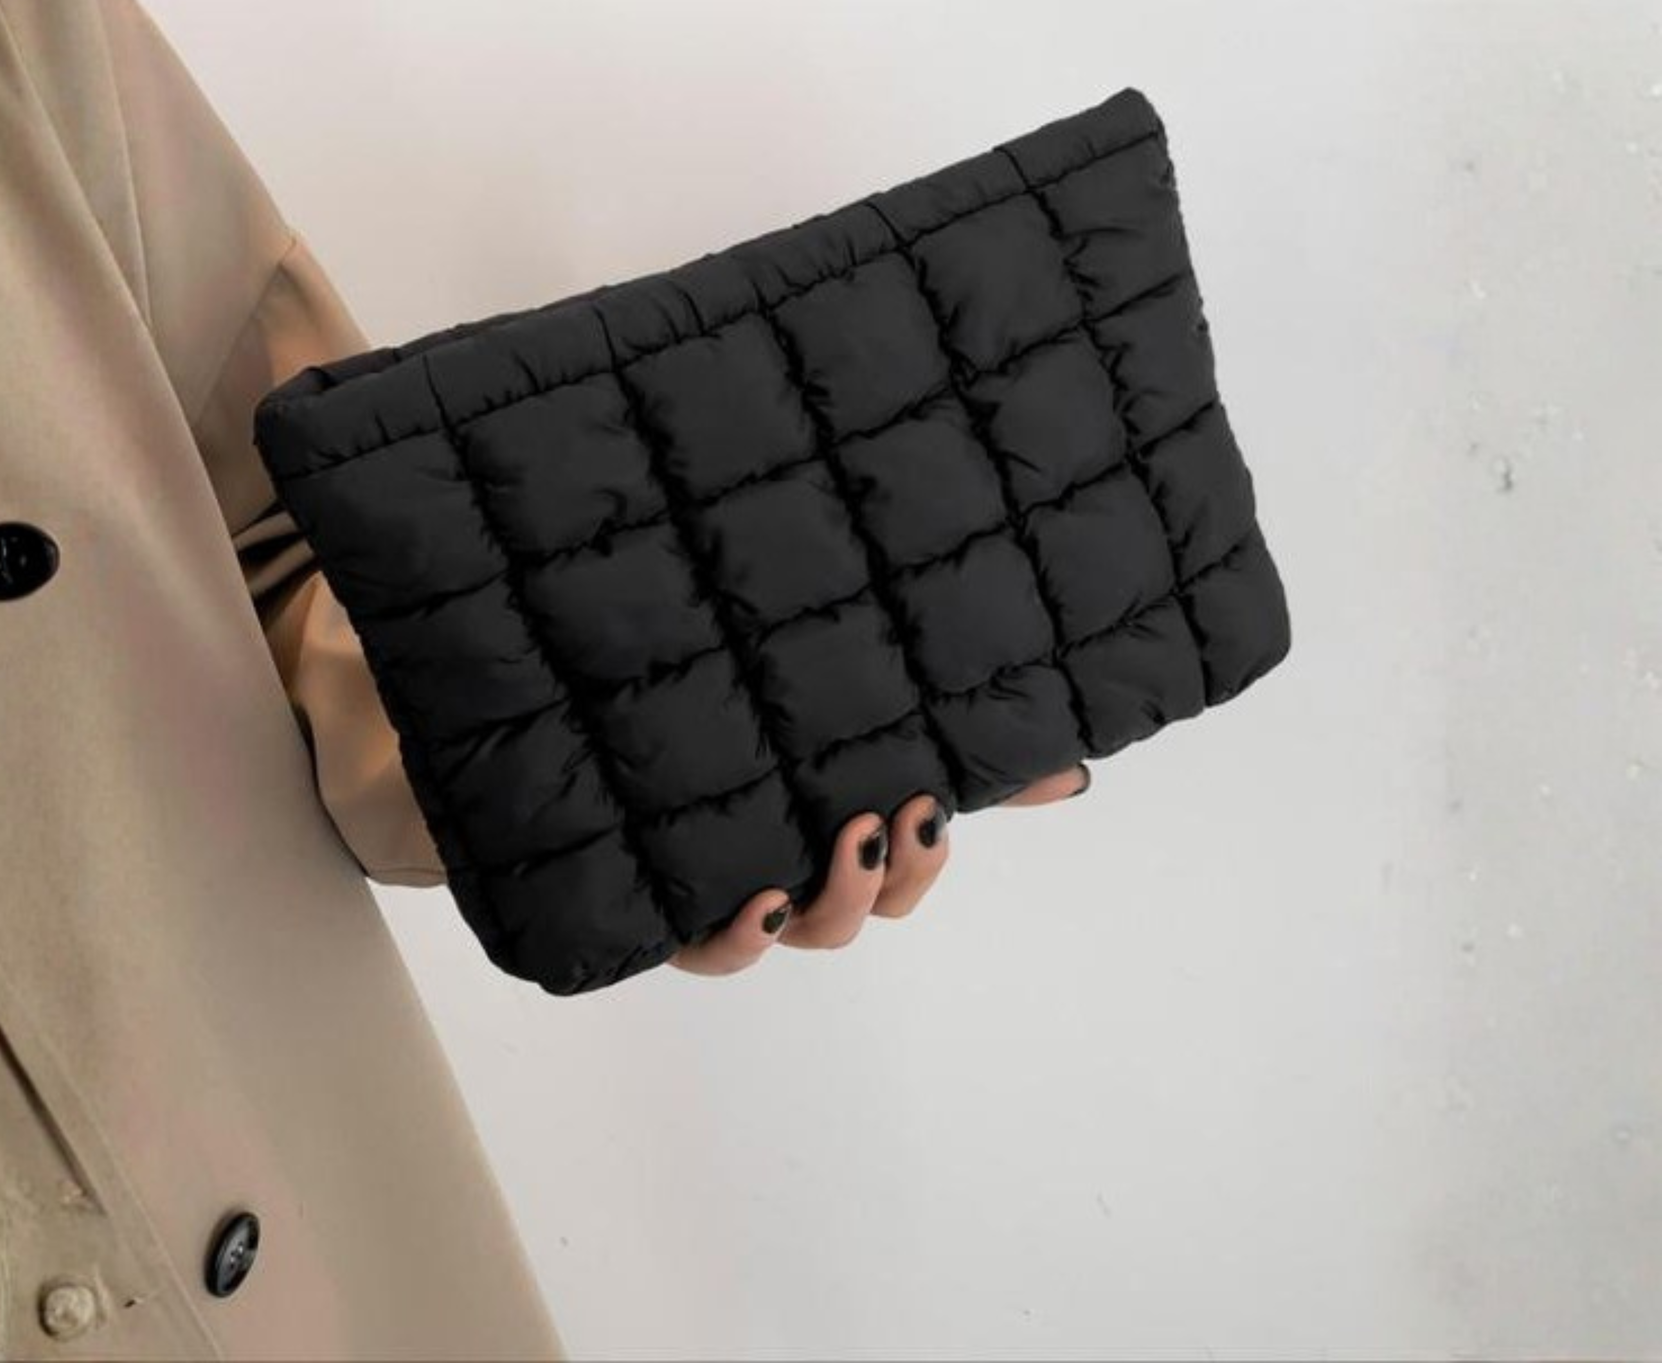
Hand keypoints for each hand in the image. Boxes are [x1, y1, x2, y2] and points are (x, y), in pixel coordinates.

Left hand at [667, 760, 1092, 977]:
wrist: (591, 709)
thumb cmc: (734, 718)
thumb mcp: (849, 723)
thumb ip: (955, 751)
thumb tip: (1071, 774)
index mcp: (826, 833)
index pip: (899, 875)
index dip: (925, 856)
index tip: (929, 800)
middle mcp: (784, 869)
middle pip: (858, 913)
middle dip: (893, 873)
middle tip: (894, 812)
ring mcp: (725, 892)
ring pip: (803, 931)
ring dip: (838, 897)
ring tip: (844, 838)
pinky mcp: (666, 906)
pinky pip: (712, 954)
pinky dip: (744, 940)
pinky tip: (764, 903)